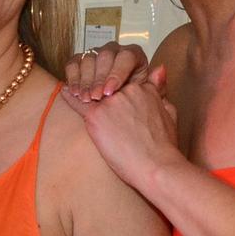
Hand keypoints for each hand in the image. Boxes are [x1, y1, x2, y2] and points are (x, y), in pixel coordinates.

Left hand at [61, 68, 182, 192]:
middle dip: (104, 96)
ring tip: (81, 97)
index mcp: (142, 88)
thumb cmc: (164, 146)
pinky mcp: (96, 116)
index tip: (115, 98)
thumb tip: (159, 69)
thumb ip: (159, 88)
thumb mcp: (169, 111)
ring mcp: (109, 102)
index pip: (124, 81)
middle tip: (105, 111)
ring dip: (87, 95)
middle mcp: (125, 90)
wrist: (156, 166)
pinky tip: (65, 91)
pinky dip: (71, 96)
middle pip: (108, 87)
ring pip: (93, 93)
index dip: (118, 91)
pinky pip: (79, 103)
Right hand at [64, 41, 156, 101]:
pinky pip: (74, 63)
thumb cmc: (137, 105)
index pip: (126, 57)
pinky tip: (75, 92)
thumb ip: (156, 86)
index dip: (117, 74)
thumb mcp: (149, 98)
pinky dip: (73, 77)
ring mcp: (97, 54)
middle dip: (99, 78)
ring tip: (85, 98)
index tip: (110, 92)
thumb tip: (161, 69)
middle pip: (105, 56)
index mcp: (134, 55)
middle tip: (96, 97)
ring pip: (89, 59)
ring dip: (85, 80)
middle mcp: (115, 50)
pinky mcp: (81, 61)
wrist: (122, 113)